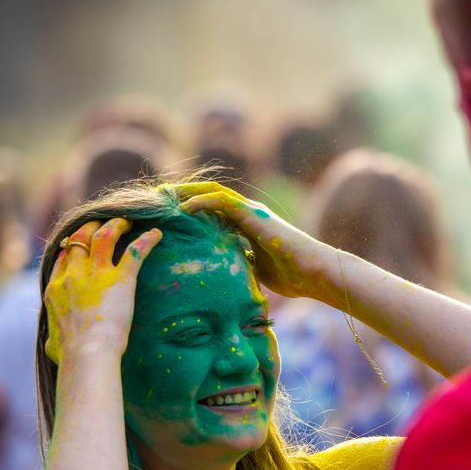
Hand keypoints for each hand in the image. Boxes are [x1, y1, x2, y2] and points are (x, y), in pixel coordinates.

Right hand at [44, 218, 161, 364]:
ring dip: (117, 225)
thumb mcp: (51, 342)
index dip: (74, 245)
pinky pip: (135, 252)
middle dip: (92, 226)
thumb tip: (52, 341)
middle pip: (82, 237)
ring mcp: (97, 273)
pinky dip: (147, 241)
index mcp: (55, 287)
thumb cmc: (70, 354)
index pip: (64, 255)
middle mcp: (73, 274)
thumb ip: (52, 334)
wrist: (87, 353)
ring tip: (128, 222)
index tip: (83, 243)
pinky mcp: (122, 279)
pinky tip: (157, 235)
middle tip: (104, 224)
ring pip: (105, 235)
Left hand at [176, 182, 328, 298]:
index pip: (214, 210)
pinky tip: (183, 210)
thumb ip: (241, 266)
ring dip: (186, 193)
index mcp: (247, 225)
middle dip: (183, 196)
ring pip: (212, 192)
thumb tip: (225, 276)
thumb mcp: (256, 271)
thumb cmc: (292, 277)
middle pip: (209, 196)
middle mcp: (248, 213)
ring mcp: (251, 211)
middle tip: (157, 200)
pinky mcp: (253, 214)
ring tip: (162, 197)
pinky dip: (200, 203)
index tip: (169, 215)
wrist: (313, 272)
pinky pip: (221, 201)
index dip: (191, 209)